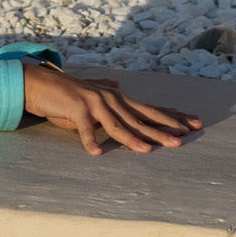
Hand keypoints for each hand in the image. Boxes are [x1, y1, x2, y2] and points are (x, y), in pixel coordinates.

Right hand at [20, 63, 202, 155]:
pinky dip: (90, 141)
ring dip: (133, 138)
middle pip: (140, 119)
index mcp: (118, 99)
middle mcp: (111, 99)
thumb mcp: (92, 93)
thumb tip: (117, 84)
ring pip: (117, 125)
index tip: (193, 125)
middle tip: (181, 141)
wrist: (42, 85)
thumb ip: (106, 90)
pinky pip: (85, 129)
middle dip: (162, 130)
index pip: (150, 110)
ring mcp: (94, 103)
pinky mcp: (76, 110)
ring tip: (147, 150)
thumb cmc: (68, 94)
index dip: (171, 118)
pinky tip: (97, 153)